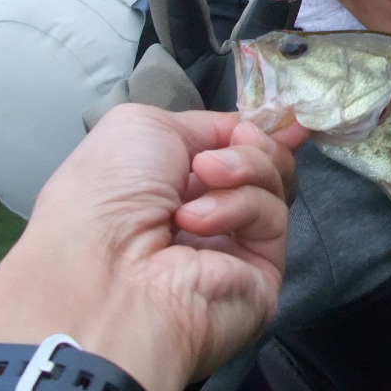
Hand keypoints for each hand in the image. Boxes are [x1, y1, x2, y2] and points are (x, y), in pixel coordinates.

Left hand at [0, 105, 304, 390]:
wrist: (106, 275)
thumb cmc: (105, 196)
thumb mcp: (139, 127)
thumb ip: (202, 123)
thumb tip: (246, 131)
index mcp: (166, 182)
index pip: (228, 146)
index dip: (254, 128)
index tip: (285, 115)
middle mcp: (202, 214)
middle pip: (262, 162)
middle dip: (251, 145)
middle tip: (217, 155)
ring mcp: (235, 245)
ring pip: (273, 185)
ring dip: (242, 170)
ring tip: (203, 180)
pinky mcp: (262, 272)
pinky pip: (272, 218)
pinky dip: (239, 207)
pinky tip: (198, 221)